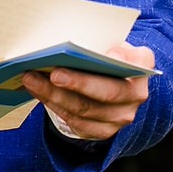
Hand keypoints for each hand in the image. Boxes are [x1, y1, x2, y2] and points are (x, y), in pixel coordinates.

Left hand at [20, 42, 153, 142]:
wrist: (111, 79)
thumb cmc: (104, 53)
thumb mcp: (108, 40)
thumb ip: (97, 41)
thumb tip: (70, 42)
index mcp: (141, 66)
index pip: (132, 62)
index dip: (118, 59)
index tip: (100, 54)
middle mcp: (136, 95)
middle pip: (106, 92)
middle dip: (77, 83)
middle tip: (53, 73)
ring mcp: (121, 117)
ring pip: (84, 109)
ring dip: (54, 94)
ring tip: (31, 78)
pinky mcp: (102, 131)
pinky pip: (74, 122)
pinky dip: (52, 105)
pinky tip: (36, 91)